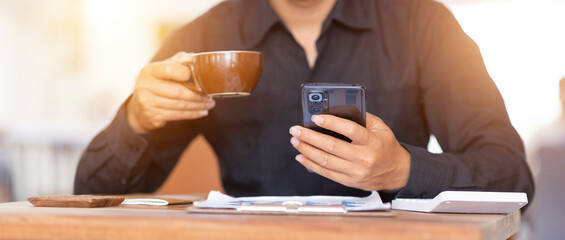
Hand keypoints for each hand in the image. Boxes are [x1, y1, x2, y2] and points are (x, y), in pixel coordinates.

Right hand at [126, 52, 214, 132]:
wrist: (140, 106)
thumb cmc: (158, 83)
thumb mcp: (164, 68)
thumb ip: (179, 61)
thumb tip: (194, 57)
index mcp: (149, 70)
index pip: (169, 70)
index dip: (186, 74)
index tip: (199, 78)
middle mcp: (145, 86)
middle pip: (177, 91)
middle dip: (197, 95)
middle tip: (209, 97)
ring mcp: (147, 102)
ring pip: (179, 105)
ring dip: (198, 106)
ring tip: (209, 104)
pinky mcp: (152, 116)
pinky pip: (177, 116)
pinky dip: (192, 114)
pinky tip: (202, 112)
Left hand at [289, 113, 410, 190]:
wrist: (397, 173)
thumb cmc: (386, 147)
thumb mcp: (381, 128)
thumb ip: (362, 118)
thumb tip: (337, 110)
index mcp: (373, 142)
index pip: (350, 130)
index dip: (331, 123)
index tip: (316, 117)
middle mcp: (364, 158)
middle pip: (332, 146)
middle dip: (310, 137)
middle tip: (296, 129)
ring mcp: (355, 172)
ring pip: (325, 161)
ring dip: (306, 150)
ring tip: (295, 140)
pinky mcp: (349, 181)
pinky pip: (326, 173)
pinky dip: (311, 164)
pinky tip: (301, 156)